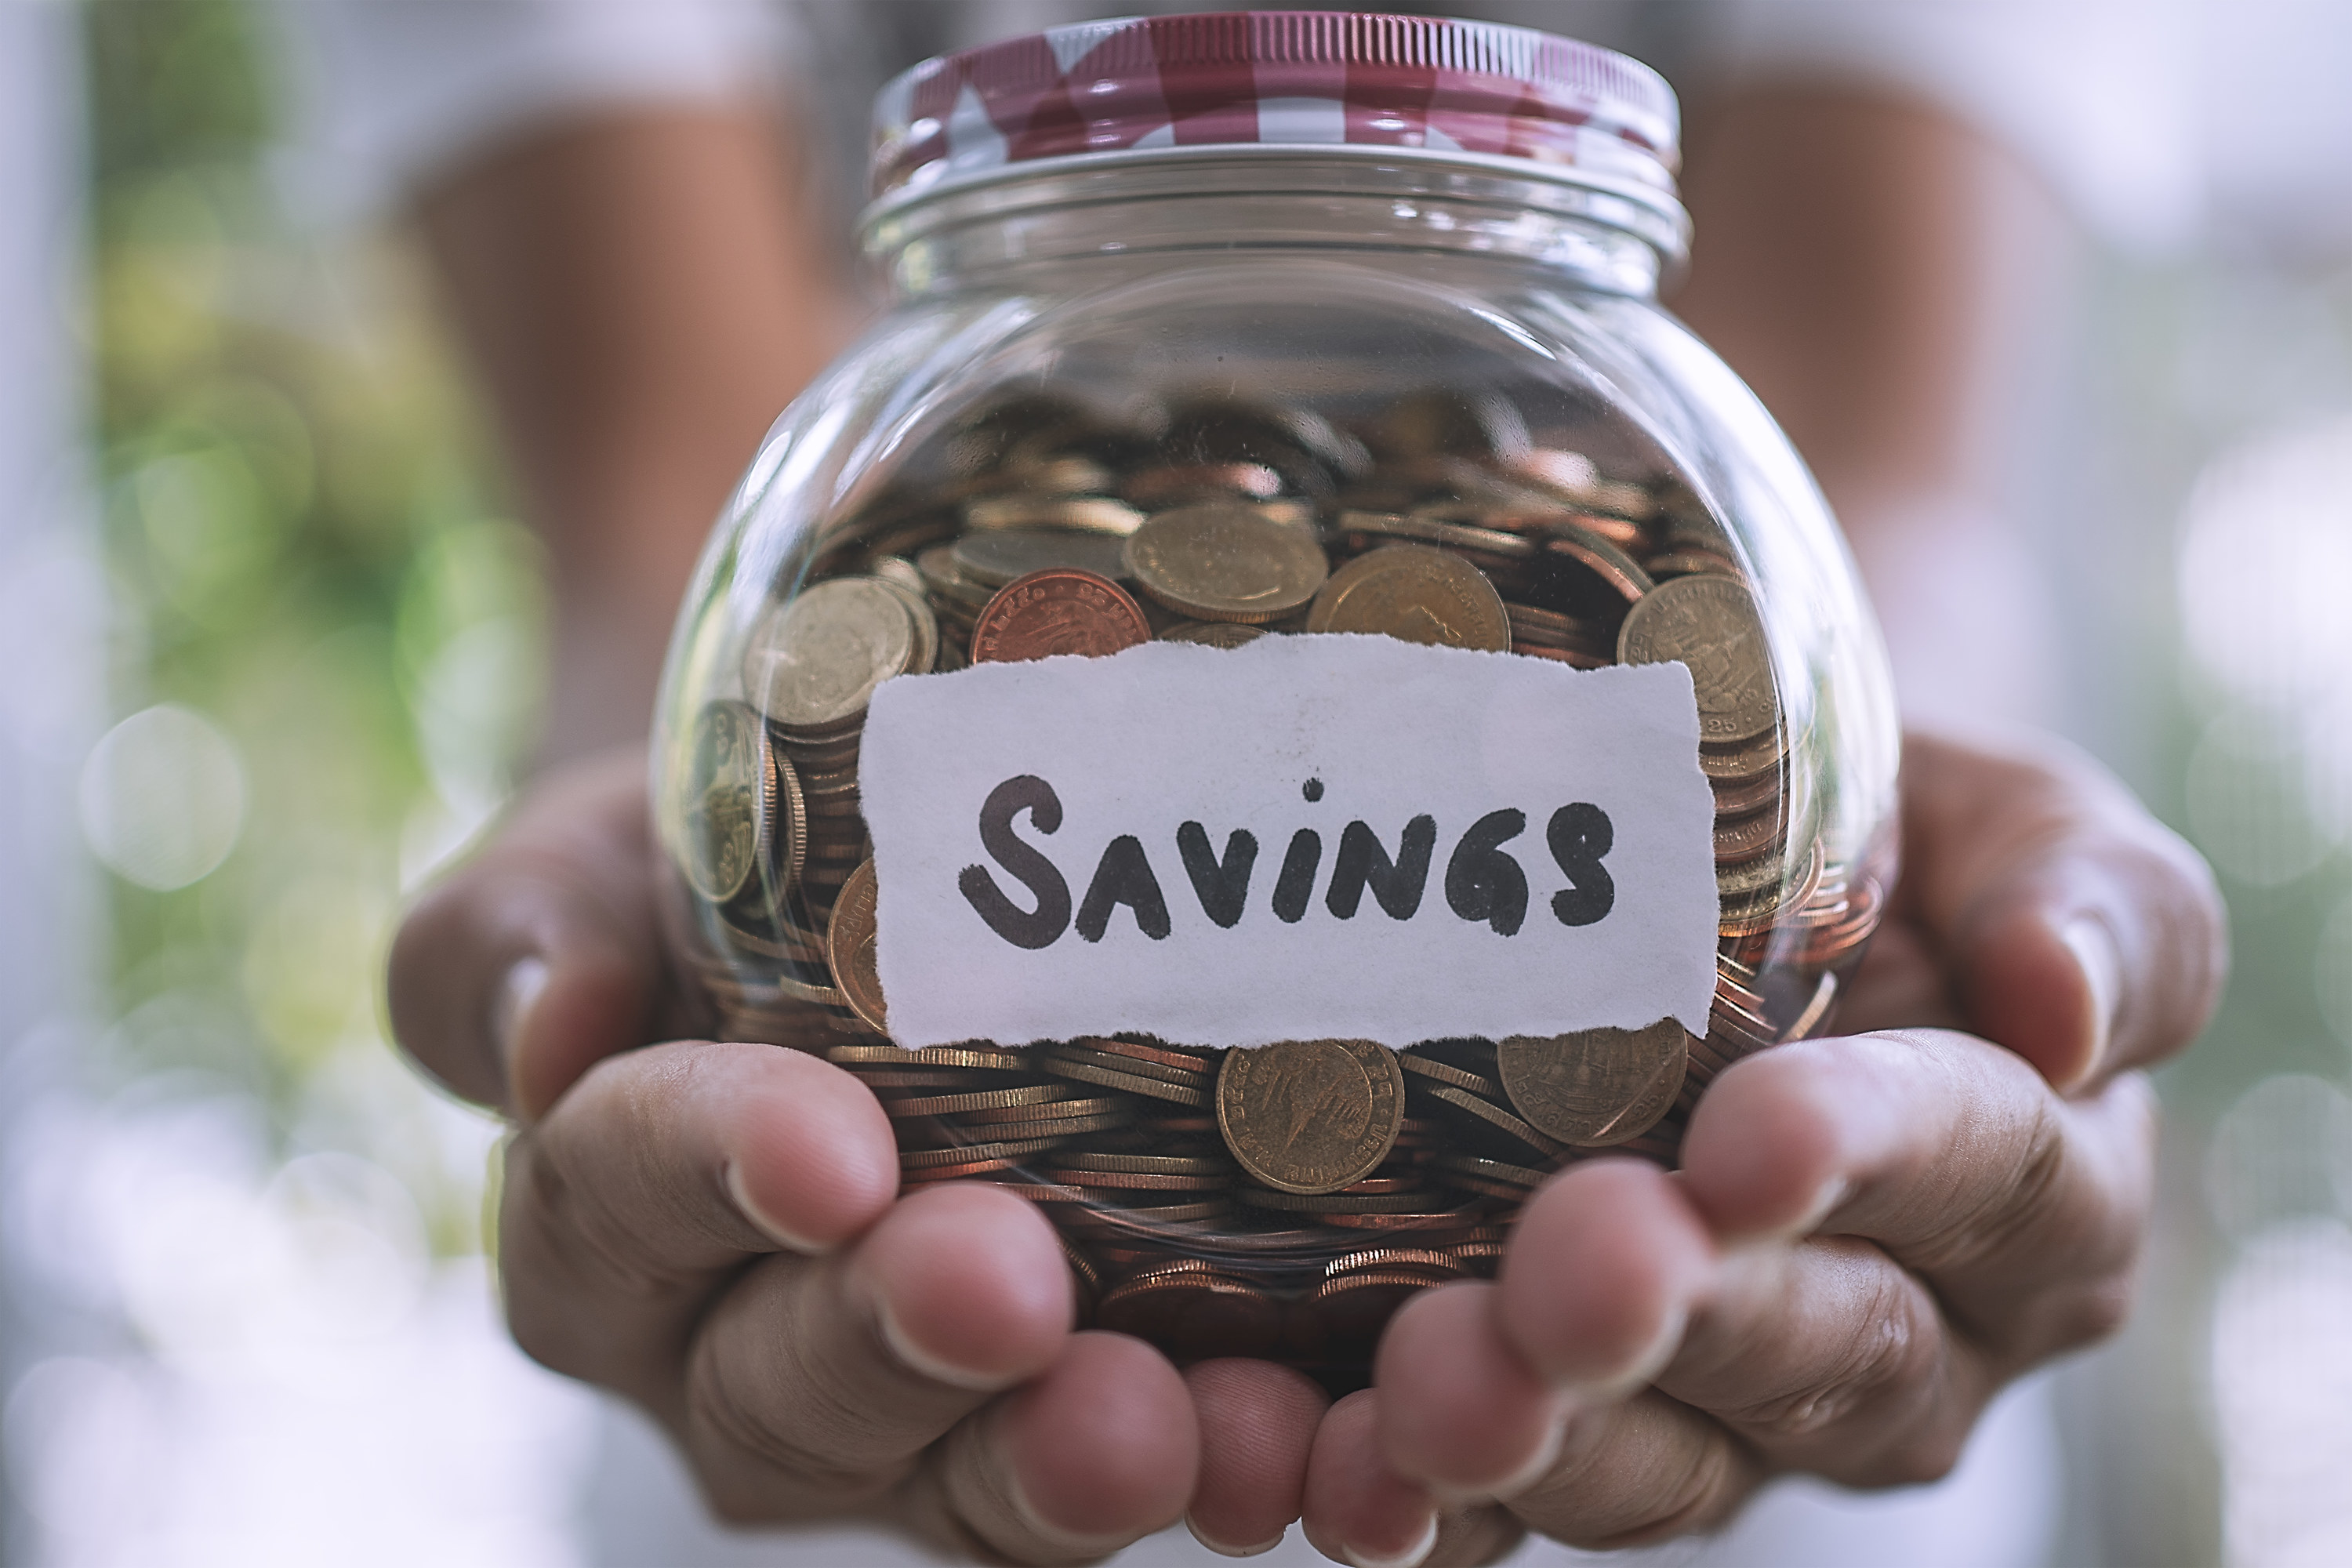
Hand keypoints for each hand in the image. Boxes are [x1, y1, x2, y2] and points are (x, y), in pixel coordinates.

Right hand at [388, 752, 1329, 1559]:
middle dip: (899, 1343)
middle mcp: (731, 1356)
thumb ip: (525, 927)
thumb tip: (552, 1026)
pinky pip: (1127, 1472)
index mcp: (602, 1222)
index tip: (828, 1147)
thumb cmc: (720, 870)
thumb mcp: (597, 859)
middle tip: (1011, 1288)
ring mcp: (915, 1416)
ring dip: (1063, 1457)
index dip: (709, 1174)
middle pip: (789, 1391)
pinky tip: (1296, 1439)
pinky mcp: (1069, 1422)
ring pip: (964, 1480)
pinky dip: (1222, 1467)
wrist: (874, 898)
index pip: (618, 1205)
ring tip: (1176, 1423)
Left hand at [1297, 728, 2225, 1566]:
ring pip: (1668, 1462)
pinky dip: (1419, 1502)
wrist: (1725, 890)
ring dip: (1546, 1436)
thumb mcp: (2018, 830)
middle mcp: (1915, 1335)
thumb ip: (2102, 908)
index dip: (1875, 1156)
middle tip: (1572, 1275)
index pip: (1984, 1177)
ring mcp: (1742, 1414)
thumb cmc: (1884, 848)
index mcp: (2043, 1190)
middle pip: (1819, 1353)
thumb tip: (2062, 999)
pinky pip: (1511, 1505)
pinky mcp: (1586, 1441)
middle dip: (1692, 1322)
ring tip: (1435, 1390)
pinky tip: (1343, 1472)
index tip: (1756, 1130)